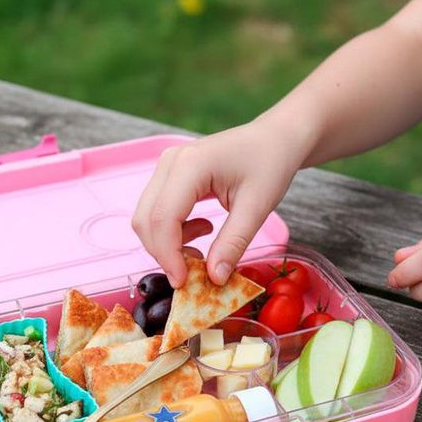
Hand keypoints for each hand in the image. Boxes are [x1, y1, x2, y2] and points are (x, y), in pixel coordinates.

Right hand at [132, 119, 301, 286]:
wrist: (275, 139)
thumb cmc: (270, 164)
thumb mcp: (257, 207)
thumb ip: (233, 243)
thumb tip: (214, 278)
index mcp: (190, 166)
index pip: (163, 218)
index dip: (168, 256)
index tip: (184, 283)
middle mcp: (170, 163)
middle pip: (147, 220)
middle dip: (164, 254)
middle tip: (193, 275)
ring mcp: (166, 167)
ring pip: (147, 217)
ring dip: (167, 245)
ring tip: (201, 251)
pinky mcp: (169, 176)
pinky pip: (157, 211)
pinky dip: (172, 233)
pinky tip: (202, 230)